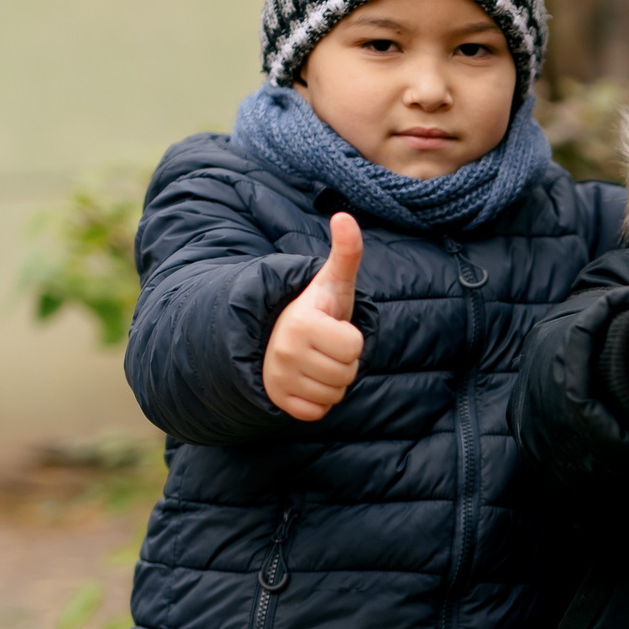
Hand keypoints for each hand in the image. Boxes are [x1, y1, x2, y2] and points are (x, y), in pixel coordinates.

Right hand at [262, 212, 365, 420]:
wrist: (274, 333)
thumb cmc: (314, 309)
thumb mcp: (332, 282)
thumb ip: (346, 252)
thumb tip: (345, 216)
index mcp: (302, 323)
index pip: (354, 347)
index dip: (351, 339)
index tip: (333, 328)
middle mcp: (285, 351)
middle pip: (347, 374)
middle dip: (344, 362)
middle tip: (325, 346)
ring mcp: (278, 378)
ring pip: (334, 395)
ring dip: (333, 382)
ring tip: (316, 360)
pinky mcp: (277, 400)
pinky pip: (317, 412)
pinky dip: (318, 401)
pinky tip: (307, 380)